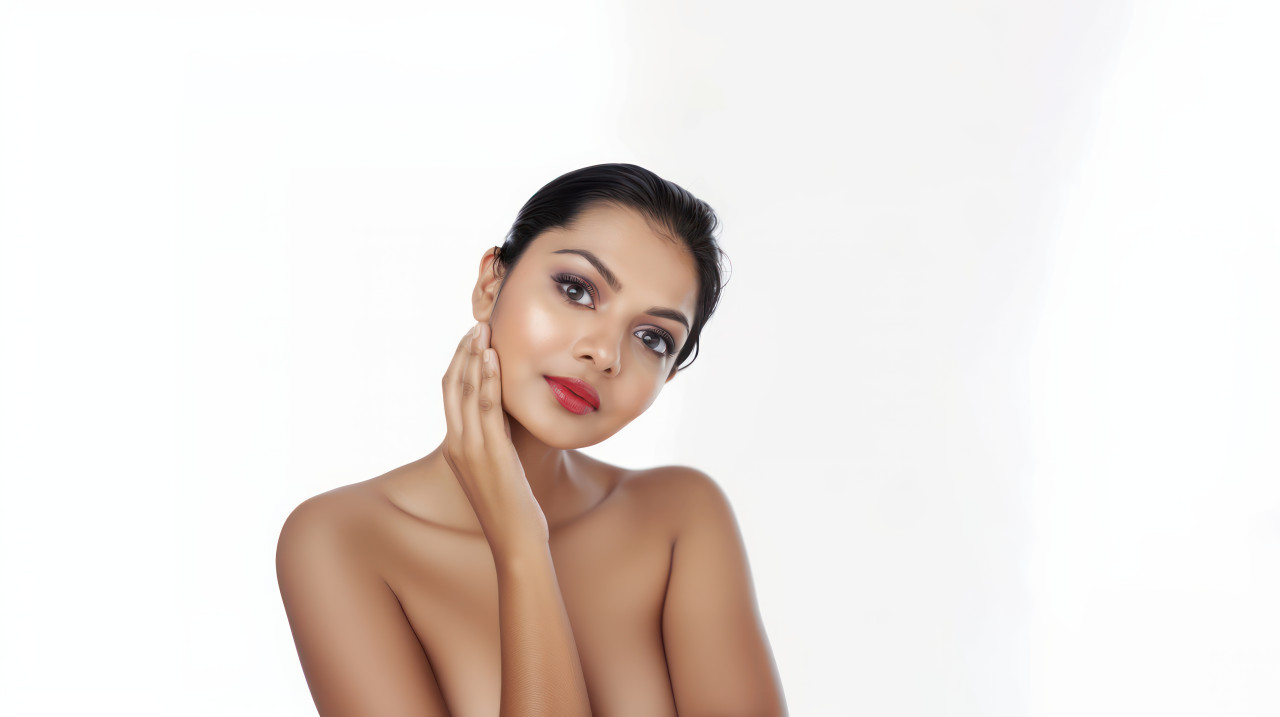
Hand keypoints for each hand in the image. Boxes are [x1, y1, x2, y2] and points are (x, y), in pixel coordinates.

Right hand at [441, 321, 549, 559]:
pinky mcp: (490, 452)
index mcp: (456, 446)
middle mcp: (457, 444)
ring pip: (467, 391)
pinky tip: (494, 357)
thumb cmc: (512, 507)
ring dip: (475, 357)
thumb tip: (504, 419)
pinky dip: (489, 379)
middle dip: (463, 352)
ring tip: (483, 331)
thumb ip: (495, 441)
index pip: (450, 393)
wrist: (515, 540)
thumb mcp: (499, 466)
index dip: (458, 362)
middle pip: (452, 386)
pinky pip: (487, 407)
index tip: (471, 339)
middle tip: (476, 325)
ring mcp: (471, 448)